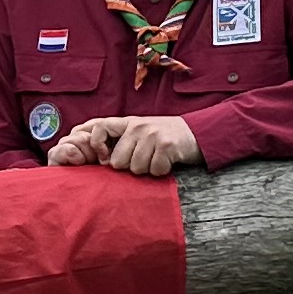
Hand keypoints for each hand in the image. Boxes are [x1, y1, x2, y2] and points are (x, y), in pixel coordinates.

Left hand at [46, 114, 200, 176]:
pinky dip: (161, 171)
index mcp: (128, 122)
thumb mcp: (139, 132)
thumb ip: (118, 140)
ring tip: (156, 159)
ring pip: (136, 168)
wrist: (196, 133)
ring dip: (147, 170)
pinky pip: (154, 170)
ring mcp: (153, 134)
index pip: (99, 127)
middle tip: (144, 158)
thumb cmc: (162, 138)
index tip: (105, 158)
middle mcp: (138, 126)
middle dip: (129, 167)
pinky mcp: (167, 145)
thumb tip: (96, 157)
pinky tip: (166, 162)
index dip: (96, 145)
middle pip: (117, 161)